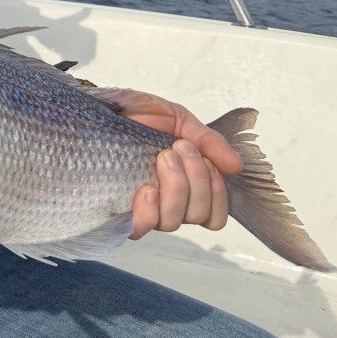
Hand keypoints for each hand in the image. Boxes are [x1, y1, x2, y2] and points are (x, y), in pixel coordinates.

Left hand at [104, 89, 242, 239]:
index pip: (214, 216)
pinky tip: (147, 189)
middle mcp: (166, 203)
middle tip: (177, 148)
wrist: (101, 108)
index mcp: (185, 187)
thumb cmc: (137, 115)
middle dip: (195, 178)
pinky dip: (150, 210)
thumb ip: (209, 142)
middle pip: (198, 216)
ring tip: (161, 157)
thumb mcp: (179, 120)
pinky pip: (141, 228)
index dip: (216, 193)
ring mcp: (142, 208)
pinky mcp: (117, 210)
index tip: (202, 158)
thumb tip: (235, 167)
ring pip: (174, 222)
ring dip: (176, 187)